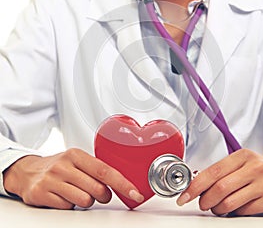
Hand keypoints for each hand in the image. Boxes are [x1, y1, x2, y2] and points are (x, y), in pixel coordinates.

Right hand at [3, 148, 143, 208]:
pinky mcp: (41, 194)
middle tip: (99, 192)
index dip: (122, 183)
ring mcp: (52, 179)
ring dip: (86, 201)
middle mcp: (64, 165)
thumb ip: (95, 168)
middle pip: (97, 188)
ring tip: (78, 192)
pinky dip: (70, 205)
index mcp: (76, 154)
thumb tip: (121, 181)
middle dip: (103, 195)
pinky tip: (63, 196)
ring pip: (84, 200)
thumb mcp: (77, 160)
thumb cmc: (59, 166)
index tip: (135, 193)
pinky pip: (67, 207)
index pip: (105, 170)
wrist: (27, 171)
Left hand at [176, 149, 262, 215]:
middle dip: (205, 200)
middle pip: (219, 188)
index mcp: (242, 156)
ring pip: (230, 203)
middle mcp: (253, 168)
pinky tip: (237, 208)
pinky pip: (244, 211)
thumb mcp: (243, 163)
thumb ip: (223, 171)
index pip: (212, 171)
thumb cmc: (262, 170)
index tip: (185, 195)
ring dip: (218, 209)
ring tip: (217, 207)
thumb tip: (198, 183)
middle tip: (202, 204)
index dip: (195, 186)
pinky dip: (235, 213)